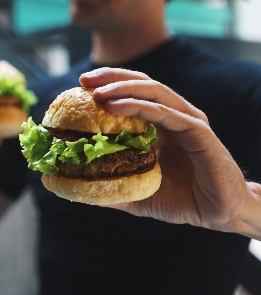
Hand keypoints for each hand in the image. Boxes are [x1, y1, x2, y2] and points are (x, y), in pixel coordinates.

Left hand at [79, 68, 260, 237]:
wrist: (218, 214)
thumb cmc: (180, 200)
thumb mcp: (137, 192)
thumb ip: (111, 185)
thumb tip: (79, 186)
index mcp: (161, 124)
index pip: (133, 94)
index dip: (108, 85)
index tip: (80, 87)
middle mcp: (174, 116)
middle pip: (142, 84)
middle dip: (111, 77)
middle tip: (83, 80)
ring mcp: (187, 121)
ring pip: (153, 92)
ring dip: (122, 89)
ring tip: (97, 93)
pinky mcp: (198, 131)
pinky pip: (165, 113)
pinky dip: (139, 106)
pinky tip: (115, 107)